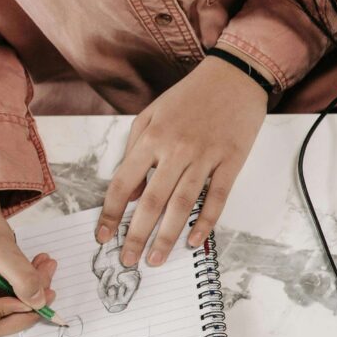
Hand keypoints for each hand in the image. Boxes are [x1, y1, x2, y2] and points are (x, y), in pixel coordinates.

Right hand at [0, 193, 57, 336]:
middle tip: (48, 282)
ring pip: (3, 319)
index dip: (0, 315)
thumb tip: (39, 302)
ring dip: (30, 298)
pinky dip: (26, 291)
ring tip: (45, 269)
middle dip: (23, 307)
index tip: (24, 296)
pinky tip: (38, 270)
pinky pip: (6, 306)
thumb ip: (18, 273)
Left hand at [98, 54, 266, 266]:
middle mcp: (175, 149)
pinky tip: (194, 241)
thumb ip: (137, 149)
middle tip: (128, 260)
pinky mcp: (231, 162)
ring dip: (168, 236)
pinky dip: (205, 222)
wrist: (233, 76)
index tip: (103, 236)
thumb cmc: (190, 95)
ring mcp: (205, 157)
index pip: (124, 183)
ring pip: (182, 205)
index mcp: (152, 137)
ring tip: (156, 259)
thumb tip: (133, 191)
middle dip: (136, 235)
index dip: (111, 213)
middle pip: (152, 201)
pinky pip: (216, 199)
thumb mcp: (152, 113)